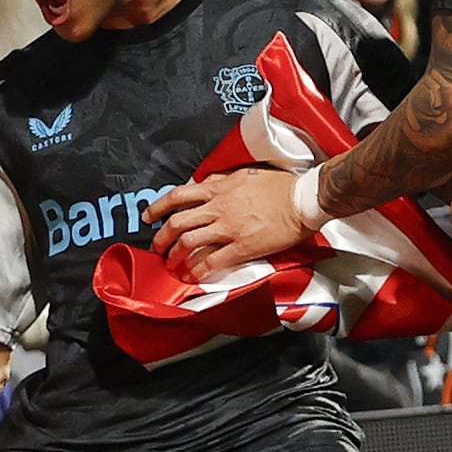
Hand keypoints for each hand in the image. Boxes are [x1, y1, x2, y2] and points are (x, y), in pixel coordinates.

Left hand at [151, 167, 310, 274]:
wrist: (302, 199)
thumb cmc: (280, 186)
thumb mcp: (245, 174)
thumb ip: (223, 180)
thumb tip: (208, 183)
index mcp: (218, 189)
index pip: (178, 196)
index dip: (158, 208)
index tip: (149, 217)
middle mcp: (218, 208)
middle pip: (178, 223)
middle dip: (162, 238)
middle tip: (157, 248)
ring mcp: (229, 228)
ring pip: (190, 243)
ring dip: (176, 256)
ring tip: (172, 265)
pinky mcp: (243, 247)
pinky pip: (213, 261)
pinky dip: (199, 271)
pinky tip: (193, 277)